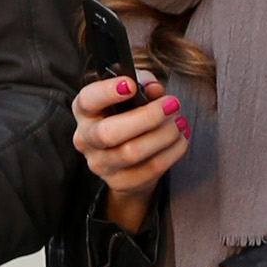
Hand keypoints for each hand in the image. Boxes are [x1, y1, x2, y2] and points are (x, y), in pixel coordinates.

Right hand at [73, 74, 191, 233]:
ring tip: (180, 122)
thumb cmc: (128, 117)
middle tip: (172, 104)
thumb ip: (143, 84)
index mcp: (85, 112)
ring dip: (164, 135)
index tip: (131, 85)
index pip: (87, 100)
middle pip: (109, 132)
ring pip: (132, 152)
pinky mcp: (121, 182)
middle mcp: (86, 139)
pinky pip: (151, 168)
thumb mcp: (133, 95)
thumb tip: (154, 89)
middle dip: (146, 117)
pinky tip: (180, 139)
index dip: (107, 92)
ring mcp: (101, 164)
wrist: (127, 160)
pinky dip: (172, 152)